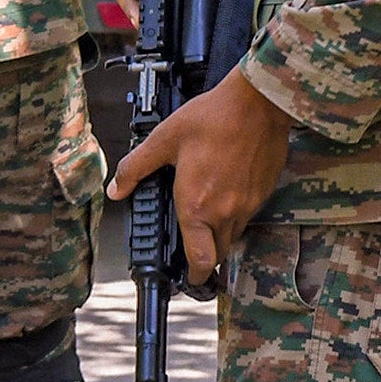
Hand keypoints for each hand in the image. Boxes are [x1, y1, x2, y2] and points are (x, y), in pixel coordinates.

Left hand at [104, 69, 294, 289]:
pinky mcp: (263, 192)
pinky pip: (248, 215)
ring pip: (234, 234)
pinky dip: (236, 213)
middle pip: (218, 253)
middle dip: (205, 256)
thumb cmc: (212, 118)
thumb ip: (136, 168)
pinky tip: (225, 191)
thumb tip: (116, 189)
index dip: (193, 276)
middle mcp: (225, 212)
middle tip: (194, 249)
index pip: (199, 259)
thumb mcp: (163, 139)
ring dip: (220, 234)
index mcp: (197, 206)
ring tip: (207, 216)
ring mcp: (248, 204)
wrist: (258, 104)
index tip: (187, 278)